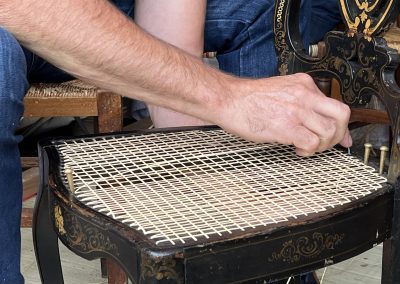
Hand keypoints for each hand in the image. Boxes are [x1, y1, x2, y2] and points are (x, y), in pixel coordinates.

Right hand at [217, 73, 351, 155]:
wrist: (227, 99)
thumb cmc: (247, 99)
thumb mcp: (280, 92)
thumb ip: (302, 105)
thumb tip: (316, 123)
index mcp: (303, 84)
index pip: (335, 104)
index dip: (341, 125)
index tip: (340, 137)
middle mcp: (304, 95)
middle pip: (342, 114)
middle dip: (338, 134)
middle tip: (326, 143)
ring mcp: (296, 110)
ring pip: (329, 131)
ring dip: (322, 145)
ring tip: (307, 147)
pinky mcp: (286, 126)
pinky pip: (312, 143)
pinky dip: (308, 151)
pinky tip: (297, 149)